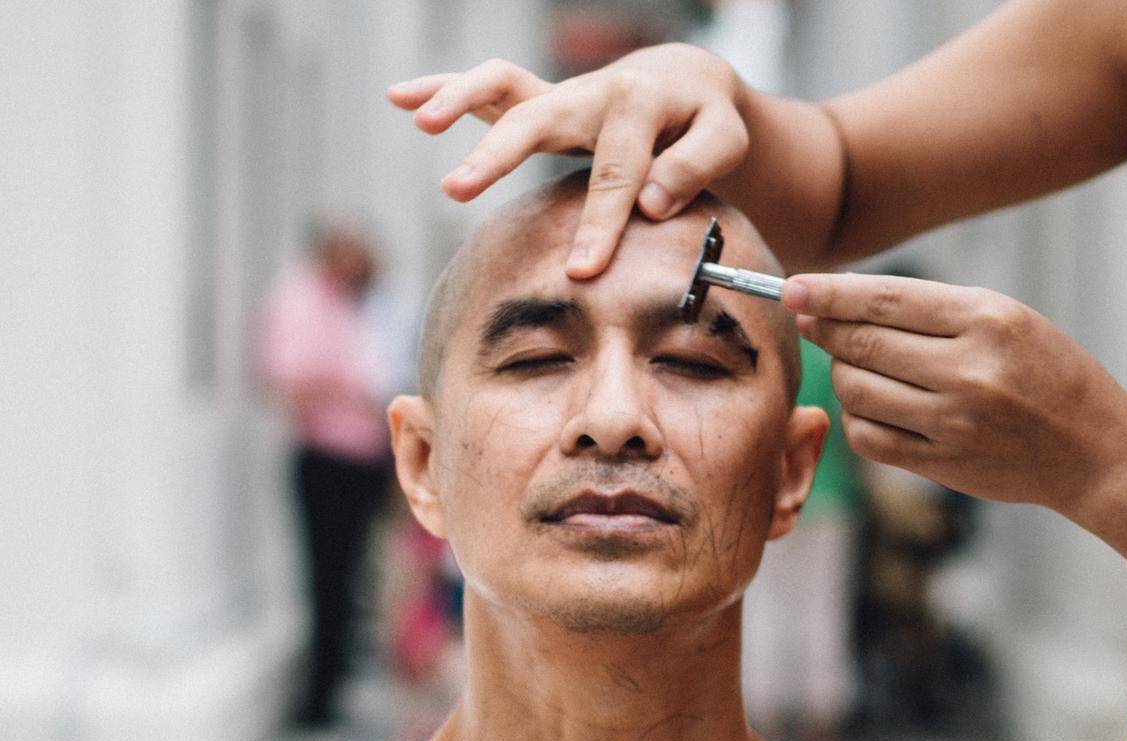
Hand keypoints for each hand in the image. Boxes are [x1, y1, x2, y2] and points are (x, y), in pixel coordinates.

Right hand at [387, 47, 748, 274]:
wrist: (685, 83)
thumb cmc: (705, 123)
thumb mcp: (724, 140)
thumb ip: (695, 168)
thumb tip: (652, 203)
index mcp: (639, 103)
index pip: (616, 171)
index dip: (601, 223)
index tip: (582, 271)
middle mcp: (591, 91)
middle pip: (539, 120)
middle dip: (497, 155)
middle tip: (457, 189)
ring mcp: (560, 93)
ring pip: (503, 86)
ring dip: (457, 99)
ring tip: (420, 122)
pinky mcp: (540, 100)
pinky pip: (488, 89)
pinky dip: (444, 87)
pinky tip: (402, 99)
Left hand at [785, 273, 1126, 515]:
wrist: (1093, 450)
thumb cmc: (1048, 374)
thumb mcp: (1008, 319)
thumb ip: (935, 312)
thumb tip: (843, 305)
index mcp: (987, 318)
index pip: (885, 299)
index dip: (829, 294)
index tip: (791, 288)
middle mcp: (969, 369)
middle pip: (863, 344)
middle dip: (828, 331)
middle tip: (814, 324)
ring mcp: (954, 421)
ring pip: (858, 391)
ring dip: (844, 377)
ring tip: (858, 368)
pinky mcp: (943, 463)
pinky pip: (870, 438)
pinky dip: (858, 419)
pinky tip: (873, 408)